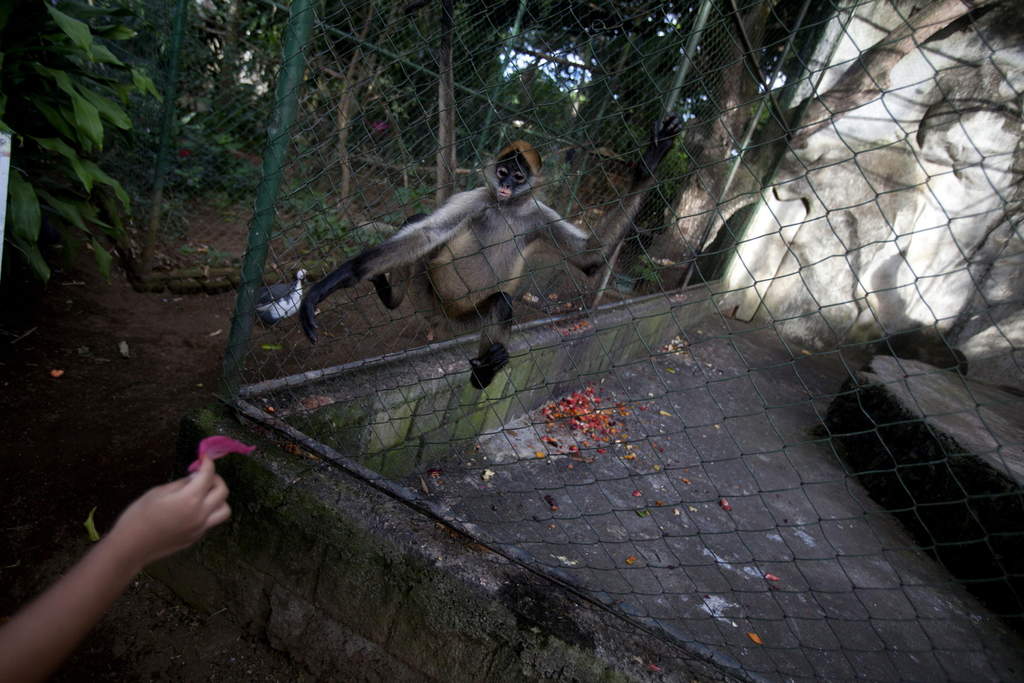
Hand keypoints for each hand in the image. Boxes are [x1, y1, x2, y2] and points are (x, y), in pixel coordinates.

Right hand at [107, 457, 229, 568]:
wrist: (130, 547)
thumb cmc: (138, 516)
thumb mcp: (158, 492)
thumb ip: (181, 484)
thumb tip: (196, 477)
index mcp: (190, 499)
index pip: (208, 475)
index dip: (208, 463)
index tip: (204, 457)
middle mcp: (200, 514)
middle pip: (223, 491)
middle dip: (215, 479)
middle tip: (203, 475)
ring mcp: (200, 528)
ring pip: (224, 509)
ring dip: (219, 498)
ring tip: (203, 494)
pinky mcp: (196, 537)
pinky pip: (212, 520)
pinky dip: (209, 511)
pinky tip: (193, 508)